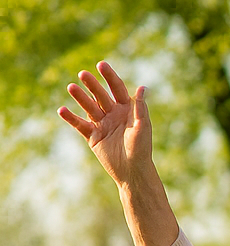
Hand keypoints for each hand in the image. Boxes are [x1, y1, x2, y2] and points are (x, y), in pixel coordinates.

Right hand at [58, 62, 152, 186]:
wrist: (132, 171)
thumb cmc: (141, 148)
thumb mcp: (142, 127)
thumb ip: (140, 108)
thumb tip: (142, 87)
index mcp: (127, 109)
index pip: (117, 89)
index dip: (110, 77)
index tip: (101, 64)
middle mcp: (113, 114)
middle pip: (100, 96)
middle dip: (92, 85)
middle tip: (83, 74)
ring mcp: (102, 124)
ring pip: (89, 107)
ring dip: (80, 98)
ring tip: (71, 87)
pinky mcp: (92, 136)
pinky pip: (80, 125)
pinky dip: (71, 118)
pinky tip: (62, 110)